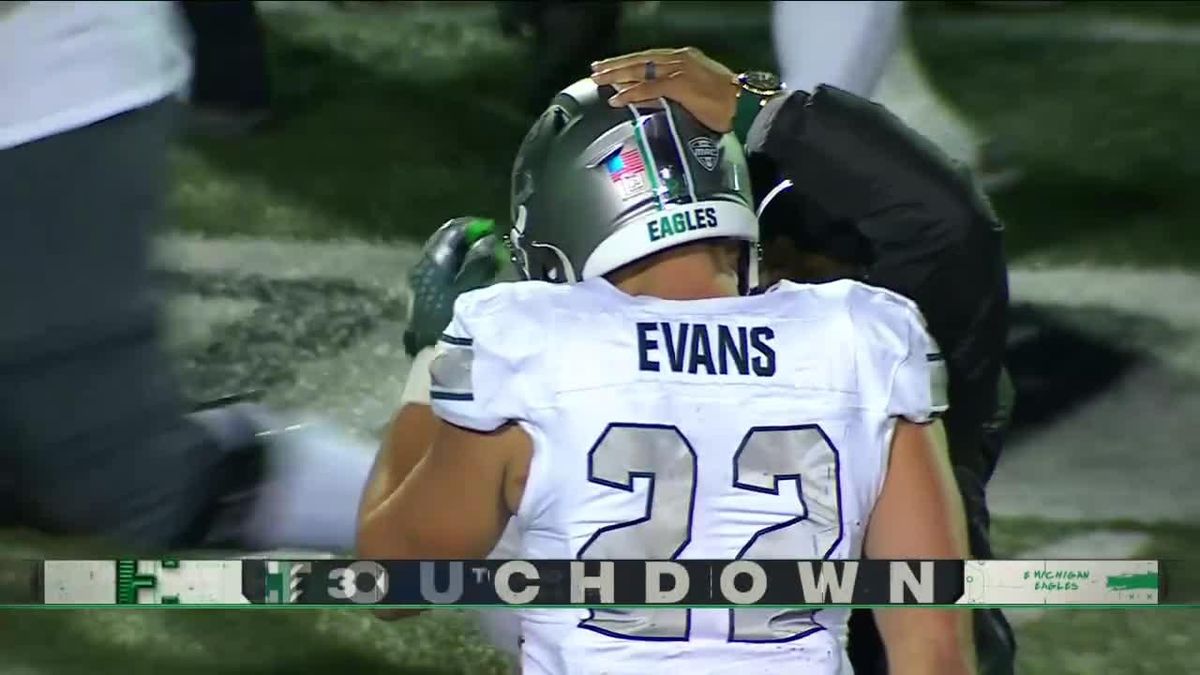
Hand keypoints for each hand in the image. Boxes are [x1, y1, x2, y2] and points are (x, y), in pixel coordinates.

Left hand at [403, 217, 501, 355]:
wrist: (432, 351)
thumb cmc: (452, 317)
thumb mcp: (471, 287)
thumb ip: (479, 261)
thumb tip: (488, 239)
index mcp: (432, 261)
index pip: (451, 232)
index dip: (472, 227)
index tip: (491, 229)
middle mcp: (423, 267)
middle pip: (446, 244)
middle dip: (468, 240)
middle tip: (491, 242)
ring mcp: (422, 282)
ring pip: (446, 258)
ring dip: (465, 255)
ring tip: (487, 259)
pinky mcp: (426, 297)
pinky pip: (445, 273)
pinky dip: (460, 269)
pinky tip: (475, 277)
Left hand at [590, 47, 739, 132]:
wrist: (745, 105)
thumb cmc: (724, 104)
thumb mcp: (697, 91)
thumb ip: (674, 91)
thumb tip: (650, 99)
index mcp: (684, 57)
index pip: (650, 57)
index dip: (628, 61)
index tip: (610, 66)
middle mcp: (680, 59)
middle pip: (640, 60)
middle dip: (616, 65)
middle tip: (596, 70)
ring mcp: (680, 70)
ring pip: (641, 70)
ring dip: (617, 75)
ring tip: (600, 80)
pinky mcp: (680, 85)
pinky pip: (650, 88)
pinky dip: (631, 93)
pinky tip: (617, 98)